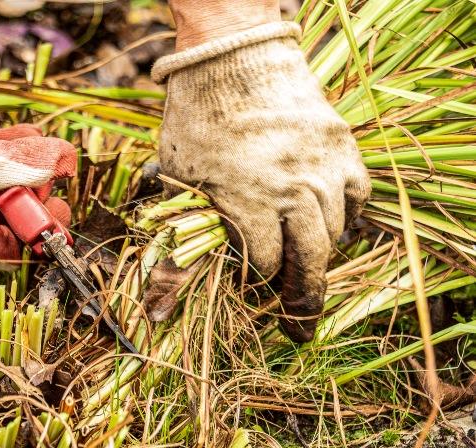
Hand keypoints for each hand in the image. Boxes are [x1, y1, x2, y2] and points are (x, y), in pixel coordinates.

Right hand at [0, 30, 75, 261]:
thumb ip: (24, 170)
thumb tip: (58, 166)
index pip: (7, 248)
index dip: (37, 234)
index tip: (59, 214)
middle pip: (3, 212)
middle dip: (33, 191)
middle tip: (53, 174)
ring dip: (20, 163)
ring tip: (41, 144)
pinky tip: (18, 132)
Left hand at [153, 21, 370, 341]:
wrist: (231, 58)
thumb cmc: (194, 121)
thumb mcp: (176, 184)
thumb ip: (176, 250)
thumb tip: (158, 315)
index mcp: (249, 204)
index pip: (266, 267)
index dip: (255, 285)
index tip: (247, 291)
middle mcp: (293, 192)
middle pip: (311, 261)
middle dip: (303, 298)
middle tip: (298, 324)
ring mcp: (323, 168)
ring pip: (335, 231)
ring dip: (320, 254)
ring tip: (306, 268)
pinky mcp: (341, 146)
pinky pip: (355, 195)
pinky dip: (345, 215)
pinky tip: (329, 224)